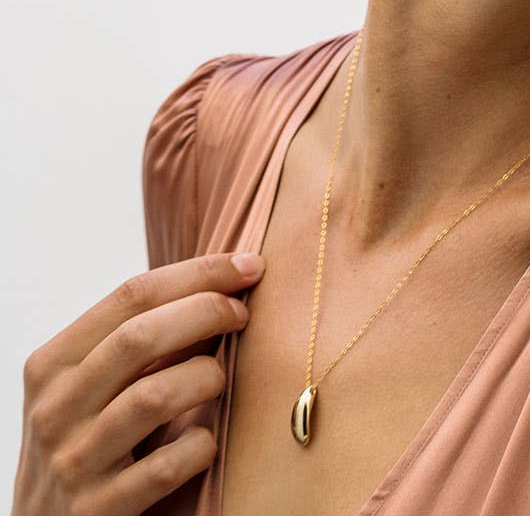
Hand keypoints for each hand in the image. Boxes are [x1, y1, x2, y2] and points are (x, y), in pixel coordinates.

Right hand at [12, 252, 265, 515]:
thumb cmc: (88, 440)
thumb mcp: (92, 385)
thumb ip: (138, 341)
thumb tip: (224, 284)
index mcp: (52, 364)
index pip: (131, 295)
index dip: (199, 273)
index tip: (249, 266)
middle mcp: (55, 409)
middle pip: (140, 337)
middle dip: (207, 312)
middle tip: (243, 314)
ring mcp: (73, 462)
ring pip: (155, 397)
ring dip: (206, 377)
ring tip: (220, 378)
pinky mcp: (97, 511)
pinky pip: (167, 465)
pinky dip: (201, 445)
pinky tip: (206, 441)